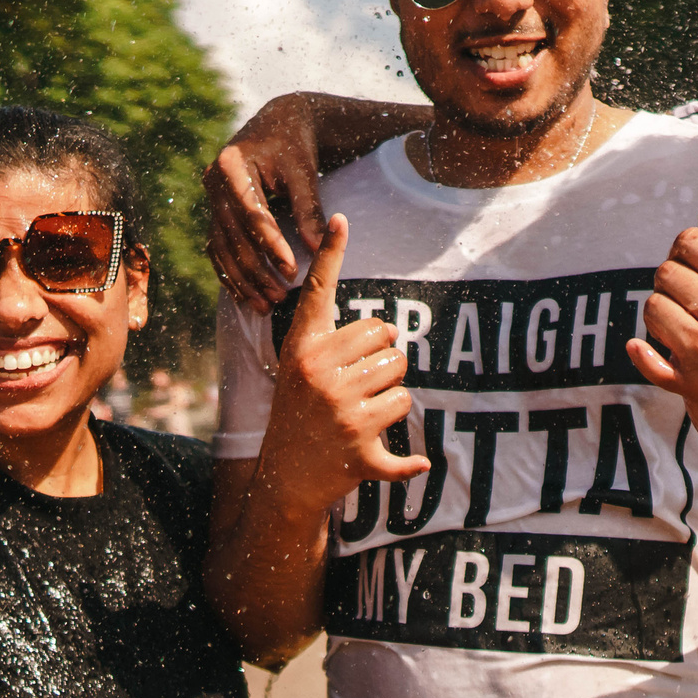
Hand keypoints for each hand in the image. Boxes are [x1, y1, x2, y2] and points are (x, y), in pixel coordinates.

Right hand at [206, 96, 326, 313]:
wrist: (278, 125)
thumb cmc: (294, 146)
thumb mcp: (304, 173)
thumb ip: (308, 208)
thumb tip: (318, 248)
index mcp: (232, 164)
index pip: (253, 213)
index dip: (272, 244)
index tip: (293, 269)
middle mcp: (213, 181)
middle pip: (234, 235)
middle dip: (256, 269)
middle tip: (279, 296)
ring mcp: (210, 198)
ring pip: (222, 247)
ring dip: (243, 279)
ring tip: (266, 305)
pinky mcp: (214, 213)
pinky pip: (218, 249)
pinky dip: (231, 274)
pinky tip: (246, 296)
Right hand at [248, 214, 430, 516]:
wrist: (284, 478)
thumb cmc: (299, 413)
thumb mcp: (299, 370)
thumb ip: (328, 340)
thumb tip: (380, 320)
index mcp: (302, 350)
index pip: (319, 294)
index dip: (332, 254)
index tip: (341, 219)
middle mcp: (318, 373)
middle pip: (388, 340)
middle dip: (386, 361)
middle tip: (361, 386)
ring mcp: (339, 410)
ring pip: (402, 380)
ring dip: (393, 398)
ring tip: (364, 414)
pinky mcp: (359, 447)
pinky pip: (406, 425)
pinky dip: (411, 455)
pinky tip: (413, 463)